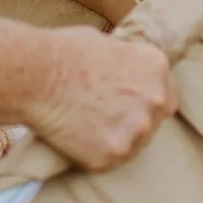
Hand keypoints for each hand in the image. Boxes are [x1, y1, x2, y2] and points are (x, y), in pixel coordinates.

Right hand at [24, 28, 176, 171]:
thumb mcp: (105, 43)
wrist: (35, 76)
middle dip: (135, 118)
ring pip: (135, 143)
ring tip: (87, 125)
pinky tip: (78, 137)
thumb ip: (126, 62)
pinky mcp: (114, 155)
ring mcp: (136, 131)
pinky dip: (96, 153)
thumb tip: (125, 71)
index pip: (167, 92)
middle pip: (155, 120)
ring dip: (118, 137)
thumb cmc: (63, 52)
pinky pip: (110, 159)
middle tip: (105, 114)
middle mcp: (155, 100)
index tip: (130, 101)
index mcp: (156, 67)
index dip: (148, 98)